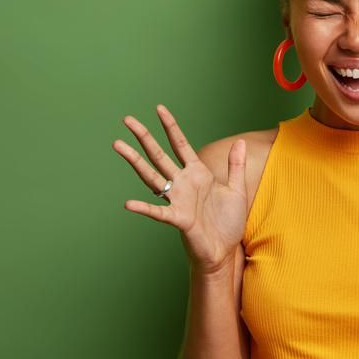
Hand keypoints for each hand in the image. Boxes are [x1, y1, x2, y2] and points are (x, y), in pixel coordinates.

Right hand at [112, 104, 246, 273]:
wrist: (225, 250)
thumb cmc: (228, 222)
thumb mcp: (238, 189)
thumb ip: (236, 166)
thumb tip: (240, 141)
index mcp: (198, 173)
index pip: (181, 144)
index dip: (171, 126)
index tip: (159, 108)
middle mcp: (183, 183)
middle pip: (159, 155)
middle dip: (144, 137)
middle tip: (127, 120)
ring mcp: (178, 200)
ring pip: (152, 176)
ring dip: (135, 161)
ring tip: (118, 145)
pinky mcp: (179, 219)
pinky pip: (159, 212)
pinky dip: (144, 208)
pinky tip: (128, 204)